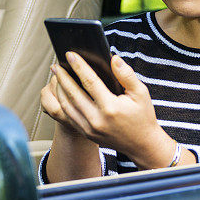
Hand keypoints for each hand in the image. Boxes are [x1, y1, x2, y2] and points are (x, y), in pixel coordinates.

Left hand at [40, 52, 175, 168]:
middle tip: (56, 65)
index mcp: (111, 108)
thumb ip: (126, 75)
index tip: (70, 55)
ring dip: (59, 90)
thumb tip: (113, 59)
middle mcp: (97, 120)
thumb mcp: (141, 93)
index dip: (78, 66)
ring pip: (67, 106)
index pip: (90, 81)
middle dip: (62, 77)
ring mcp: (90, 129)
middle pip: (73, 94)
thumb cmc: (143, 117)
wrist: (142, 144)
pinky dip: (63, 103)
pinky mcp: (87, 134)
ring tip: (57, 77)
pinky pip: (69, 117)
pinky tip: (62, 93)